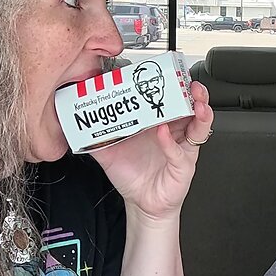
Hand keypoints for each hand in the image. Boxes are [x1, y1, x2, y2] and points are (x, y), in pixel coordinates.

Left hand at [91, 82, 213, 222]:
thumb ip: (94, 134)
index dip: (171, 83)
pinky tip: (165, 133)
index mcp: (158, 122)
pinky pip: (180, 150)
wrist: (142, 203)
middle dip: (192, 90)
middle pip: (190, 105)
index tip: (164, 72)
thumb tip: (77, 120)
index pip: (168, 97)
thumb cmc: (132, 176)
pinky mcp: (184, 164)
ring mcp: (181, 145)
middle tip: (186, 80)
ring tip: (194, 101)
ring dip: (198, 109)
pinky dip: (172, 141)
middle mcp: (173, 130)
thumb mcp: (108, 151)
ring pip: (198, 123)